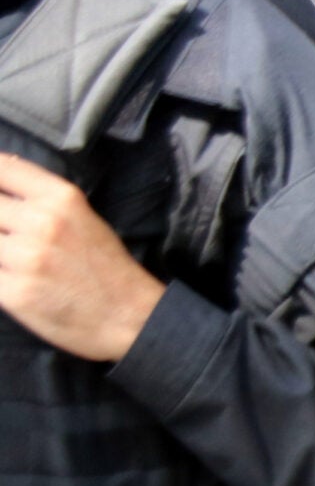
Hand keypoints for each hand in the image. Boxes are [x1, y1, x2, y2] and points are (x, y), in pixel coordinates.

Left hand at [0, 152, 165, 361]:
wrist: (130, 317)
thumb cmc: (106, 268)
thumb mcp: (82, 218)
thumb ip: (41, 199)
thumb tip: (2, 183)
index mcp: (60, 199)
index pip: (2, 169)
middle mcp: (42, 222)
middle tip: (11, 238)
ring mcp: (26, 258)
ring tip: (17, 263)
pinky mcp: (14, 292)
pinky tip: (15, 281)